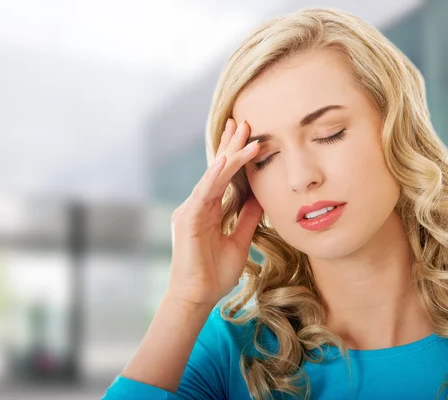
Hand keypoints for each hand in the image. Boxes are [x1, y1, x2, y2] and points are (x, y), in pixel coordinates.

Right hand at [166, 119, 262, 307]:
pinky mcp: (188, 220)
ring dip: (228, 154)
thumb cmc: (215, 273)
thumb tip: (260, 198)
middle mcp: (197, 204)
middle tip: (244, 121)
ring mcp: (190, 210)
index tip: (248, 135)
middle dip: (231, 144)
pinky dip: (214, 177)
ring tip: (244, 133)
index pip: (223, 175)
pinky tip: (224, 161)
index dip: (234, 155)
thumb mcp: (239, 240)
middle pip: (216, 168)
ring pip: (212, 176)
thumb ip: (246, 218)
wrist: (198, 297)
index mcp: (208, 208)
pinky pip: (203, 194)